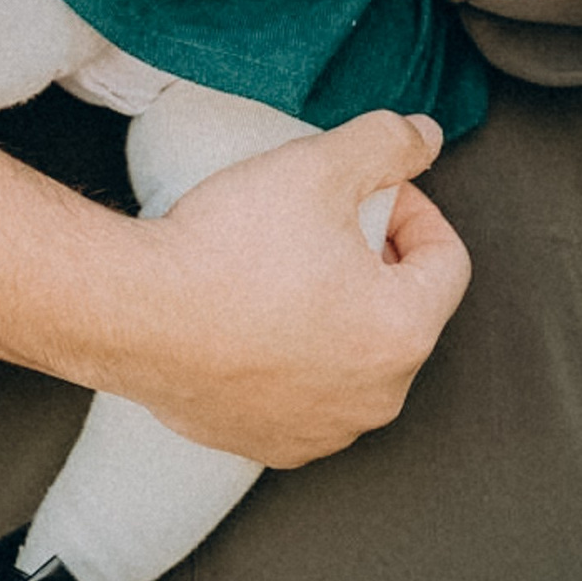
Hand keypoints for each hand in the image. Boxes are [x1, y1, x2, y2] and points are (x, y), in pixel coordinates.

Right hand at [131, 112, 469, 464]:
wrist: (134, 312)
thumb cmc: (226, 247)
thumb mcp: (318, 165)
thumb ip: (389, 142)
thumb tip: (426, 136)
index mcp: (404, 331)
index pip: (447, 259)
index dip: (412, 208)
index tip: (366, 192)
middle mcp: (376, 397)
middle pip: (402, 308)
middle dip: (375, 260)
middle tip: (320, 224)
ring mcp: (324, 429)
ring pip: (355, 355)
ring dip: (337, 312)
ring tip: (283, 269)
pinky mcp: (272, 444)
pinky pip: (307, 394)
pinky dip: (294, 358)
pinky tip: (253, 318)